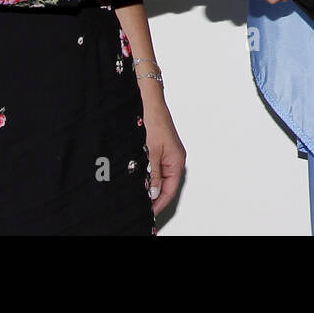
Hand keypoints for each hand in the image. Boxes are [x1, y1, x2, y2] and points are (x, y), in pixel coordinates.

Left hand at [142, 96, 184, 215]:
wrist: (146, 99)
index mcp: (176, 160)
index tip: (149, 213)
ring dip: (148, 185)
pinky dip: (146, 174)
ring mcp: (165, 152)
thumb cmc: (152, 120)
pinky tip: (137, 177)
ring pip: (158, 176)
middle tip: (141, 206)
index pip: (170, 190)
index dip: (159, 203)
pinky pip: (154, 167)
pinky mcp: (157, 148)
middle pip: (165, 185)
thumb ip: (152, 174)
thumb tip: (152, 193)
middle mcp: (173, 158)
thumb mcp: (150, 152)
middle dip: (153, 196)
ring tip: (137, 193)